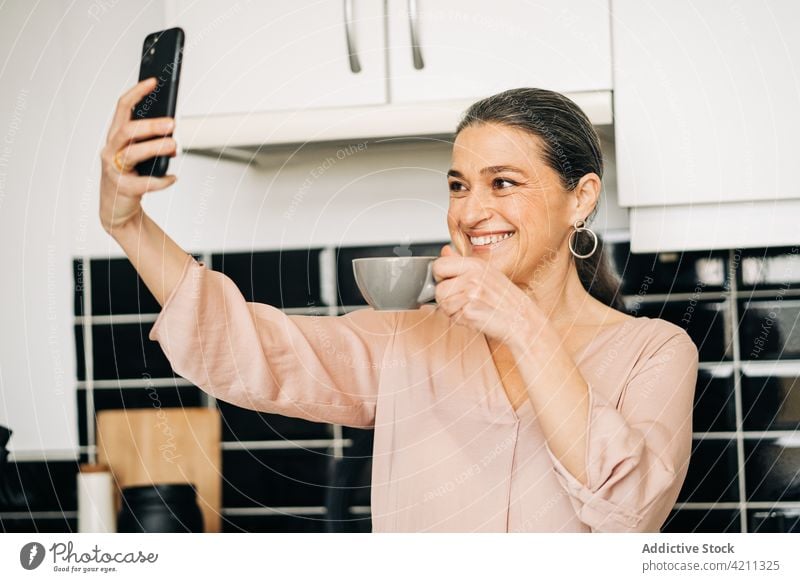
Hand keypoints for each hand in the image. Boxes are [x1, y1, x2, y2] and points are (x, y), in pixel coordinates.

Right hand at [99, 77, 177, 233]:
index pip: (122, 108)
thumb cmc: (131, 176)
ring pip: (132, 154)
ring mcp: (114, 170)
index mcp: (115, 136)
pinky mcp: (122, 188)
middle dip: (150, 125)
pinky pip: (144, 183)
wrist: (117, 208)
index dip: (136, 93)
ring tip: (174, 146)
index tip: (154, 82)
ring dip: (155, 148)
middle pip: (127, 130)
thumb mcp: (138, 154)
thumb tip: (171, 127)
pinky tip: (173, 178)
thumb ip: (149, 140)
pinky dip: (161, 181)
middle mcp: (111, 150)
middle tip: (172, 124)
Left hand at [432, 244, 539, 342]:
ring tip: (471, 308)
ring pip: (443, 304)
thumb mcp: (486, 273)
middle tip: (463, 300)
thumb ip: (461, 262)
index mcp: (475, 265)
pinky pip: (452, 317)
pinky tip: (475, 316)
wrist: (521, 319)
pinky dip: (460, 320)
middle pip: (439, 288)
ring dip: (453, 311)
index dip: (440, 277)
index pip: (439, 265)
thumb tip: (444, 251)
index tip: (449, 282)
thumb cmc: (506, 298)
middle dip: (446, 298)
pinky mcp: (469, 312)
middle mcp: (472, 277)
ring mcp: (471, 295)